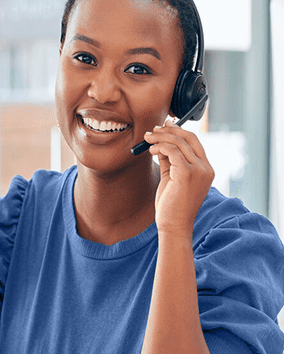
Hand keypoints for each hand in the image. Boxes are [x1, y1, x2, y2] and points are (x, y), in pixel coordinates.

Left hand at [145, 119, 213, 235]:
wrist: (174, 227)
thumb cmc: (172, 207)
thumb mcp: (172, 179)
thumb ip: (170, 161)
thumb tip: (161, 144)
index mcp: (206, 169)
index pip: (194, 142)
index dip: (178, 131)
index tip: (163, 127)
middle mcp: (206, 168)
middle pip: (189, 138)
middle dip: (169, 130)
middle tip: (152, 130)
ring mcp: (199, 171)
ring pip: (179, 143)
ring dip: (160, 138)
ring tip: (147, 140)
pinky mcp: (188, 174)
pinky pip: (173, 151)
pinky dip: (160, 147)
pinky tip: (151, 151)